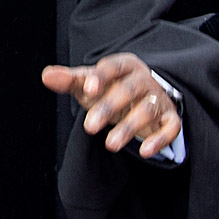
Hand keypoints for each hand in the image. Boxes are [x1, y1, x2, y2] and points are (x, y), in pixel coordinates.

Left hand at [39, 54, 181, 158]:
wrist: (142, 99)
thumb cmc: (111, 89)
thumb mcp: (90, 84)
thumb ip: (70, 80)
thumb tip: (47, 75)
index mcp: (124, 65)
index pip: (112, 67)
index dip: (100, 77)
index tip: (87, 89)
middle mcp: (144, 79)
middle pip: (129, 89)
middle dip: (109, 107)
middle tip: (89, 127)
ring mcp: (158, 99)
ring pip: (147, 110)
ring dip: (129, 127)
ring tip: (110, 145)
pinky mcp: (170, 117)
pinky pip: (171, 127)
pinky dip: (160, 139)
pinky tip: (145, 152)